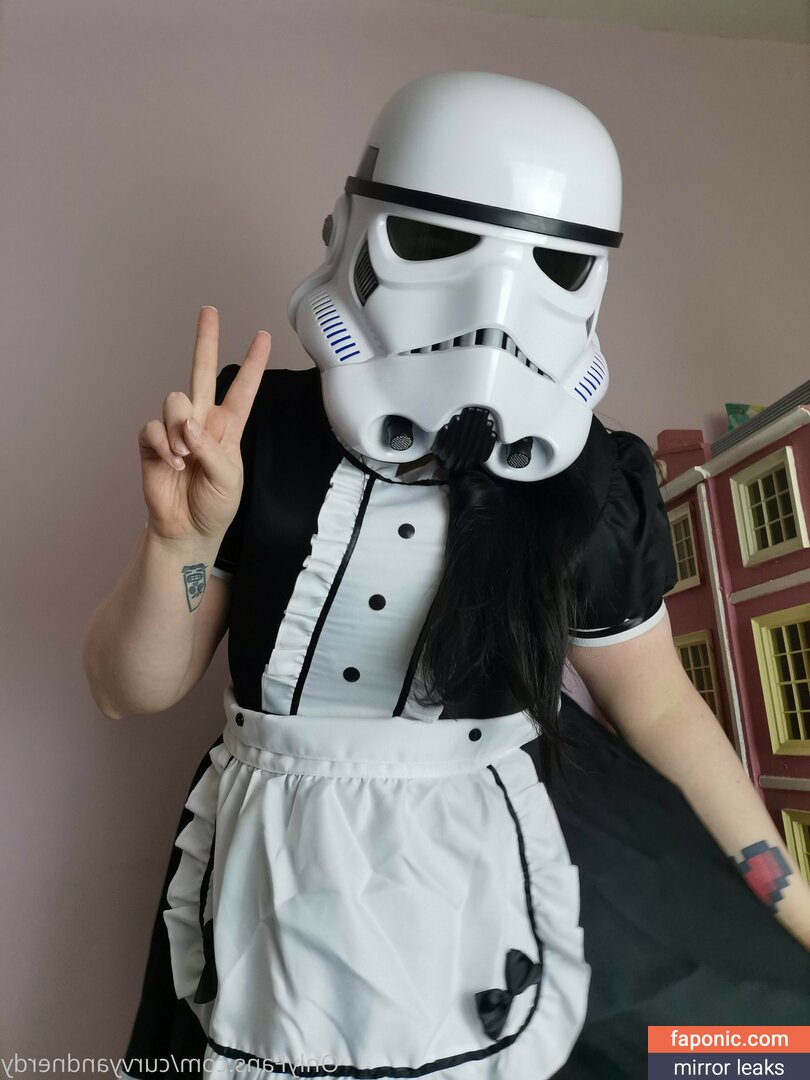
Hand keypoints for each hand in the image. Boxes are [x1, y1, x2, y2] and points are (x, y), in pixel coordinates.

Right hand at [138, 306, 269, 542]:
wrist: (187, 529)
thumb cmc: (215, 504)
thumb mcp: (229, 480)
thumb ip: (213, 450)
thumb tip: (189, 425)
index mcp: (228, 426)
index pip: (243, 389)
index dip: (253, 364)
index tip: (263, 336)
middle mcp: (202, 420)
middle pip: (201, 371)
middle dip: (205, 340)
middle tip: (209, 310)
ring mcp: (175, 428)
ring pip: (175, 399)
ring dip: (180, 427)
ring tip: (185, 456)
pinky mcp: (152, 441)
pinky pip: (153, 426)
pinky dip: (163, 444)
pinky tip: (171, 461)